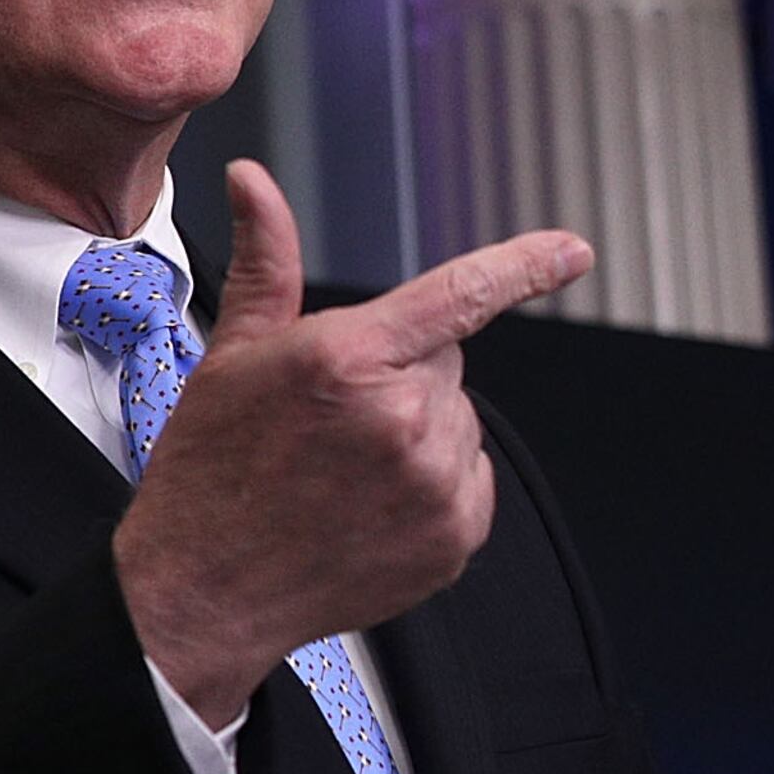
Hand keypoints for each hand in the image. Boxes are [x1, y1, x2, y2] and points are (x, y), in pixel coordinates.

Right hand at [115, 162, 590, 726]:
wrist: (202, 588)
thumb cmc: (208, 473)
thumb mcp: (231, 356)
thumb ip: (265, 260)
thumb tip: (253, 185)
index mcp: (345, 360)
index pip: (458, 296)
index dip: (523, 266)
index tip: (571, 250)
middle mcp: (400, 418)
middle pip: (444, 361)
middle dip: (399, 373)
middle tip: (328, 418)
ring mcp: (433, 482)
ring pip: (456, 421)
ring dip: (416, 431)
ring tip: (341, 469)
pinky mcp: (453, 536)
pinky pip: (469, 480)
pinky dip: (431, 486)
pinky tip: (368, 504)